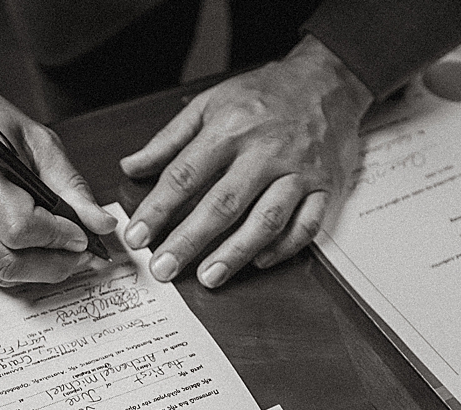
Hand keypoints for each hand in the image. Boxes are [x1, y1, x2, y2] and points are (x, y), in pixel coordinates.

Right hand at [0, 56, 116, 285]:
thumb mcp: (38, 140)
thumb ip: (71, 185)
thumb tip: (100, 224)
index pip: (19, 226)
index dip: (57, 237)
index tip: (83, 235)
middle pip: (8, 259)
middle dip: (53, 264)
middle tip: (82, 255)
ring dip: (39, 271)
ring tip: (65, 255)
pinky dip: (20, 267)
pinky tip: (39, 252)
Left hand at [120, 35, 372, 287]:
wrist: (328, 80)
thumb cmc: (265, 94)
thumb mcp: (211, 103)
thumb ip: (169, 139)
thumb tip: (132, 167)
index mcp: (231, 128)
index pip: (185, 175)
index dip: (158, 209)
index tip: (136, 235)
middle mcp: (265, 151)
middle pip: (222, 204)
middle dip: (189, 240)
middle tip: (164, 267)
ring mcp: (299, 171)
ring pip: (265, 220)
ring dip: (235, 253)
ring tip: (208, 277)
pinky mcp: (326, 187)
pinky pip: (306, 225)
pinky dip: (283, 248)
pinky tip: (259, 261)